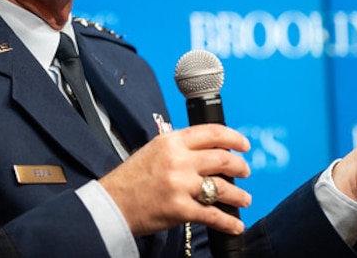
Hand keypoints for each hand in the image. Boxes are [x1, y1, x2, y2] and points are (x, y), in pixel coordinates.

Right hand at [99, 124, 251, 235]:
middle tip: (245, 172)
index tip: (244, 145)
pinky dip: (228, 221)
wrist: (111, 204)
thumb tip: (208, 152)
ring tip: (244, 199)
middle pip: (222, 159)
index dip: (234, 138)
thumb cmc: (131, 179)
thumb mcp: (154, 150)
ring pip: (222, 187)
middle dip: (240, 167)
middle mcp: (178, 160)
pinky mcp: (179, 209)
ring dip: (238, 195)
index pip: (212, 133)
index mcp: (172, 141)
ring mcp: (180, 185)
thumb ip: (180, 148)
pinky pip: (212, 215)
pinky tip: (236, 224)